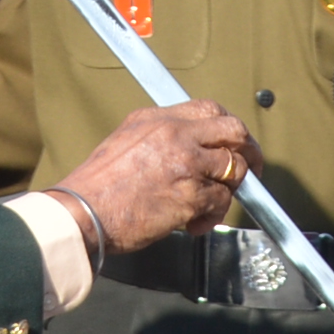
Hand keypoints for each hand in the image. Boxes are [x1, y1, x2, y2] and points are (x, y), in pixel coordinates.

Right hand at [51, 99, 250, 252]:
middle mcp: (175, 135)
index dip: (228, 128)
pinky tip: (194, 224)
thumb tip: (191, 145)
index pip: (210, 110)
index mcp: (158, 119)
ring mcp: (186, 163)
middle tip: (250, 170)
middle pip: (234, 132)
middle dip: (248, 152)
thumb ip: (160, 135)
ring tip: (207, 206)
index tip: (233, 143)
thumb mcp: (126, 140)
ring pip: (233, 170)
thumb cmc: (98, 186)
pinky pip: (221, 202)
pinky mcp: (191, 195)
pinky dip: (212, 216)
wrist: (83, 213)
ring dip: (227, 191)